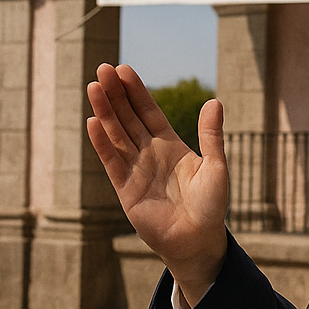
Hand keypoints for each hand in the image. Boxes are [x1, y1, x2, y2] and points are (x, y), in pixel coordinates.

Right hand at [86, 63, 227, 305]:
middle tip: (102, 68)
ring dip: (105, 112)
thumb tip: (215, 101)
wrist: (198, 240)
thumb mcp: (216, 166)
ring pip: (116, 135)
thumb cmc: (211, 205)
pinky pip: (112, 162)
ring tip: (94, 87)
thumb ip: (211, 136)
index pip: (148, 111)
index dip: (136, 92)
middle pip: (128, 118)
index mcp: (170, 145)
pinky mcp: (125, 189)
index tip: (123, 70)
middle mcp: (149, 153)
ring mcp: (135, 170)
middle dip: (115, 94)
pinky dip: (102, 143)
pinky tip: (93, 122)